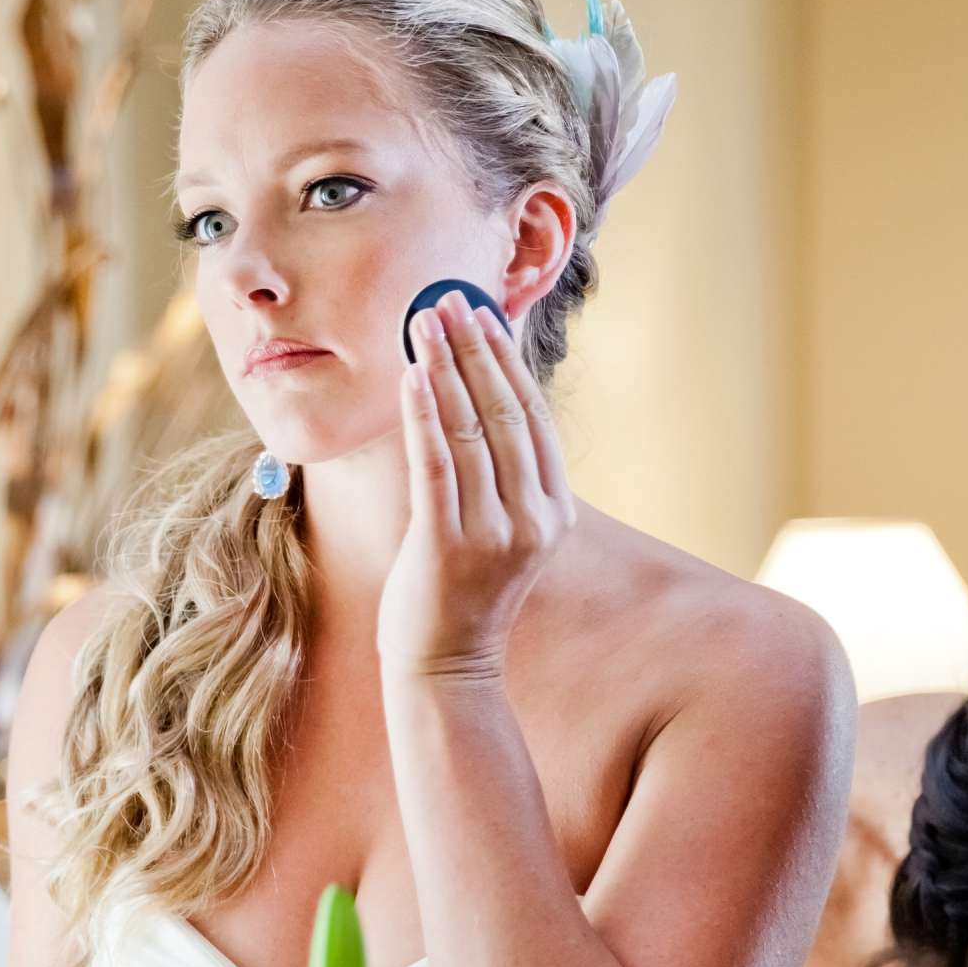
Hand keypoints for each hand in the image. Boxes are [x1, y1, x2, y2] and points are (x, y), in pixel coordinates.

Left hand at [376, 289, 576, 679]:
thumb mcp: (502, 530)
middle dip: (474, 349)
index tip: (482, 313)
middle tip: (448, 300)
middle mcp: (532, 519)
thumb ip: (502, 475)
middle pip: (504, 413)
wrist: (447, 665)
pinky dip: (425, 415)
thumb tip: (479, 396)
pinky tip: (413, 377)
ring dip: (445, 368)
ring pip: (470, 430)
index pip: (532, 416)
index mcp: (554, 510)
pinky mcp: (447, 545)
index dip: (506, 360)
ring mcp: (493, 534)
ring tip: (421, 322)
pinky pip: (436, 464)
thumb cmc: (465, 593)